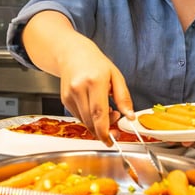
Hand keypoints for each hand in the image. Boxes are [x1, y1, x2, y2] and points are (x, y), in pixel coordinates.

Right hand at [22, 12, 133, 144]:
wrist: (72, 53)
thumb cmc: (95, 63)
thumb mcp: (116, 76)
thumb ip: (123, 98)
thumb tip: (130, 116)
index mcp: (95, 81)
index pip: (99, 112)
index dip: (105, 130)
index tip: (111, 140)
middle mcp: (79, 88)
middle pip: (90, 120)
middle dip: (103, 130)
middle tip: (115, 129)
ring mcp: (69, 95)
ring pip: (84, 121)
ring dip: (97, 124)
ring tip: (108, 113)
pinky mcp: (64, 99)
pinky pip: (79, 116)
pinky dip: (89, 118)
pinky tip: (96, 109)